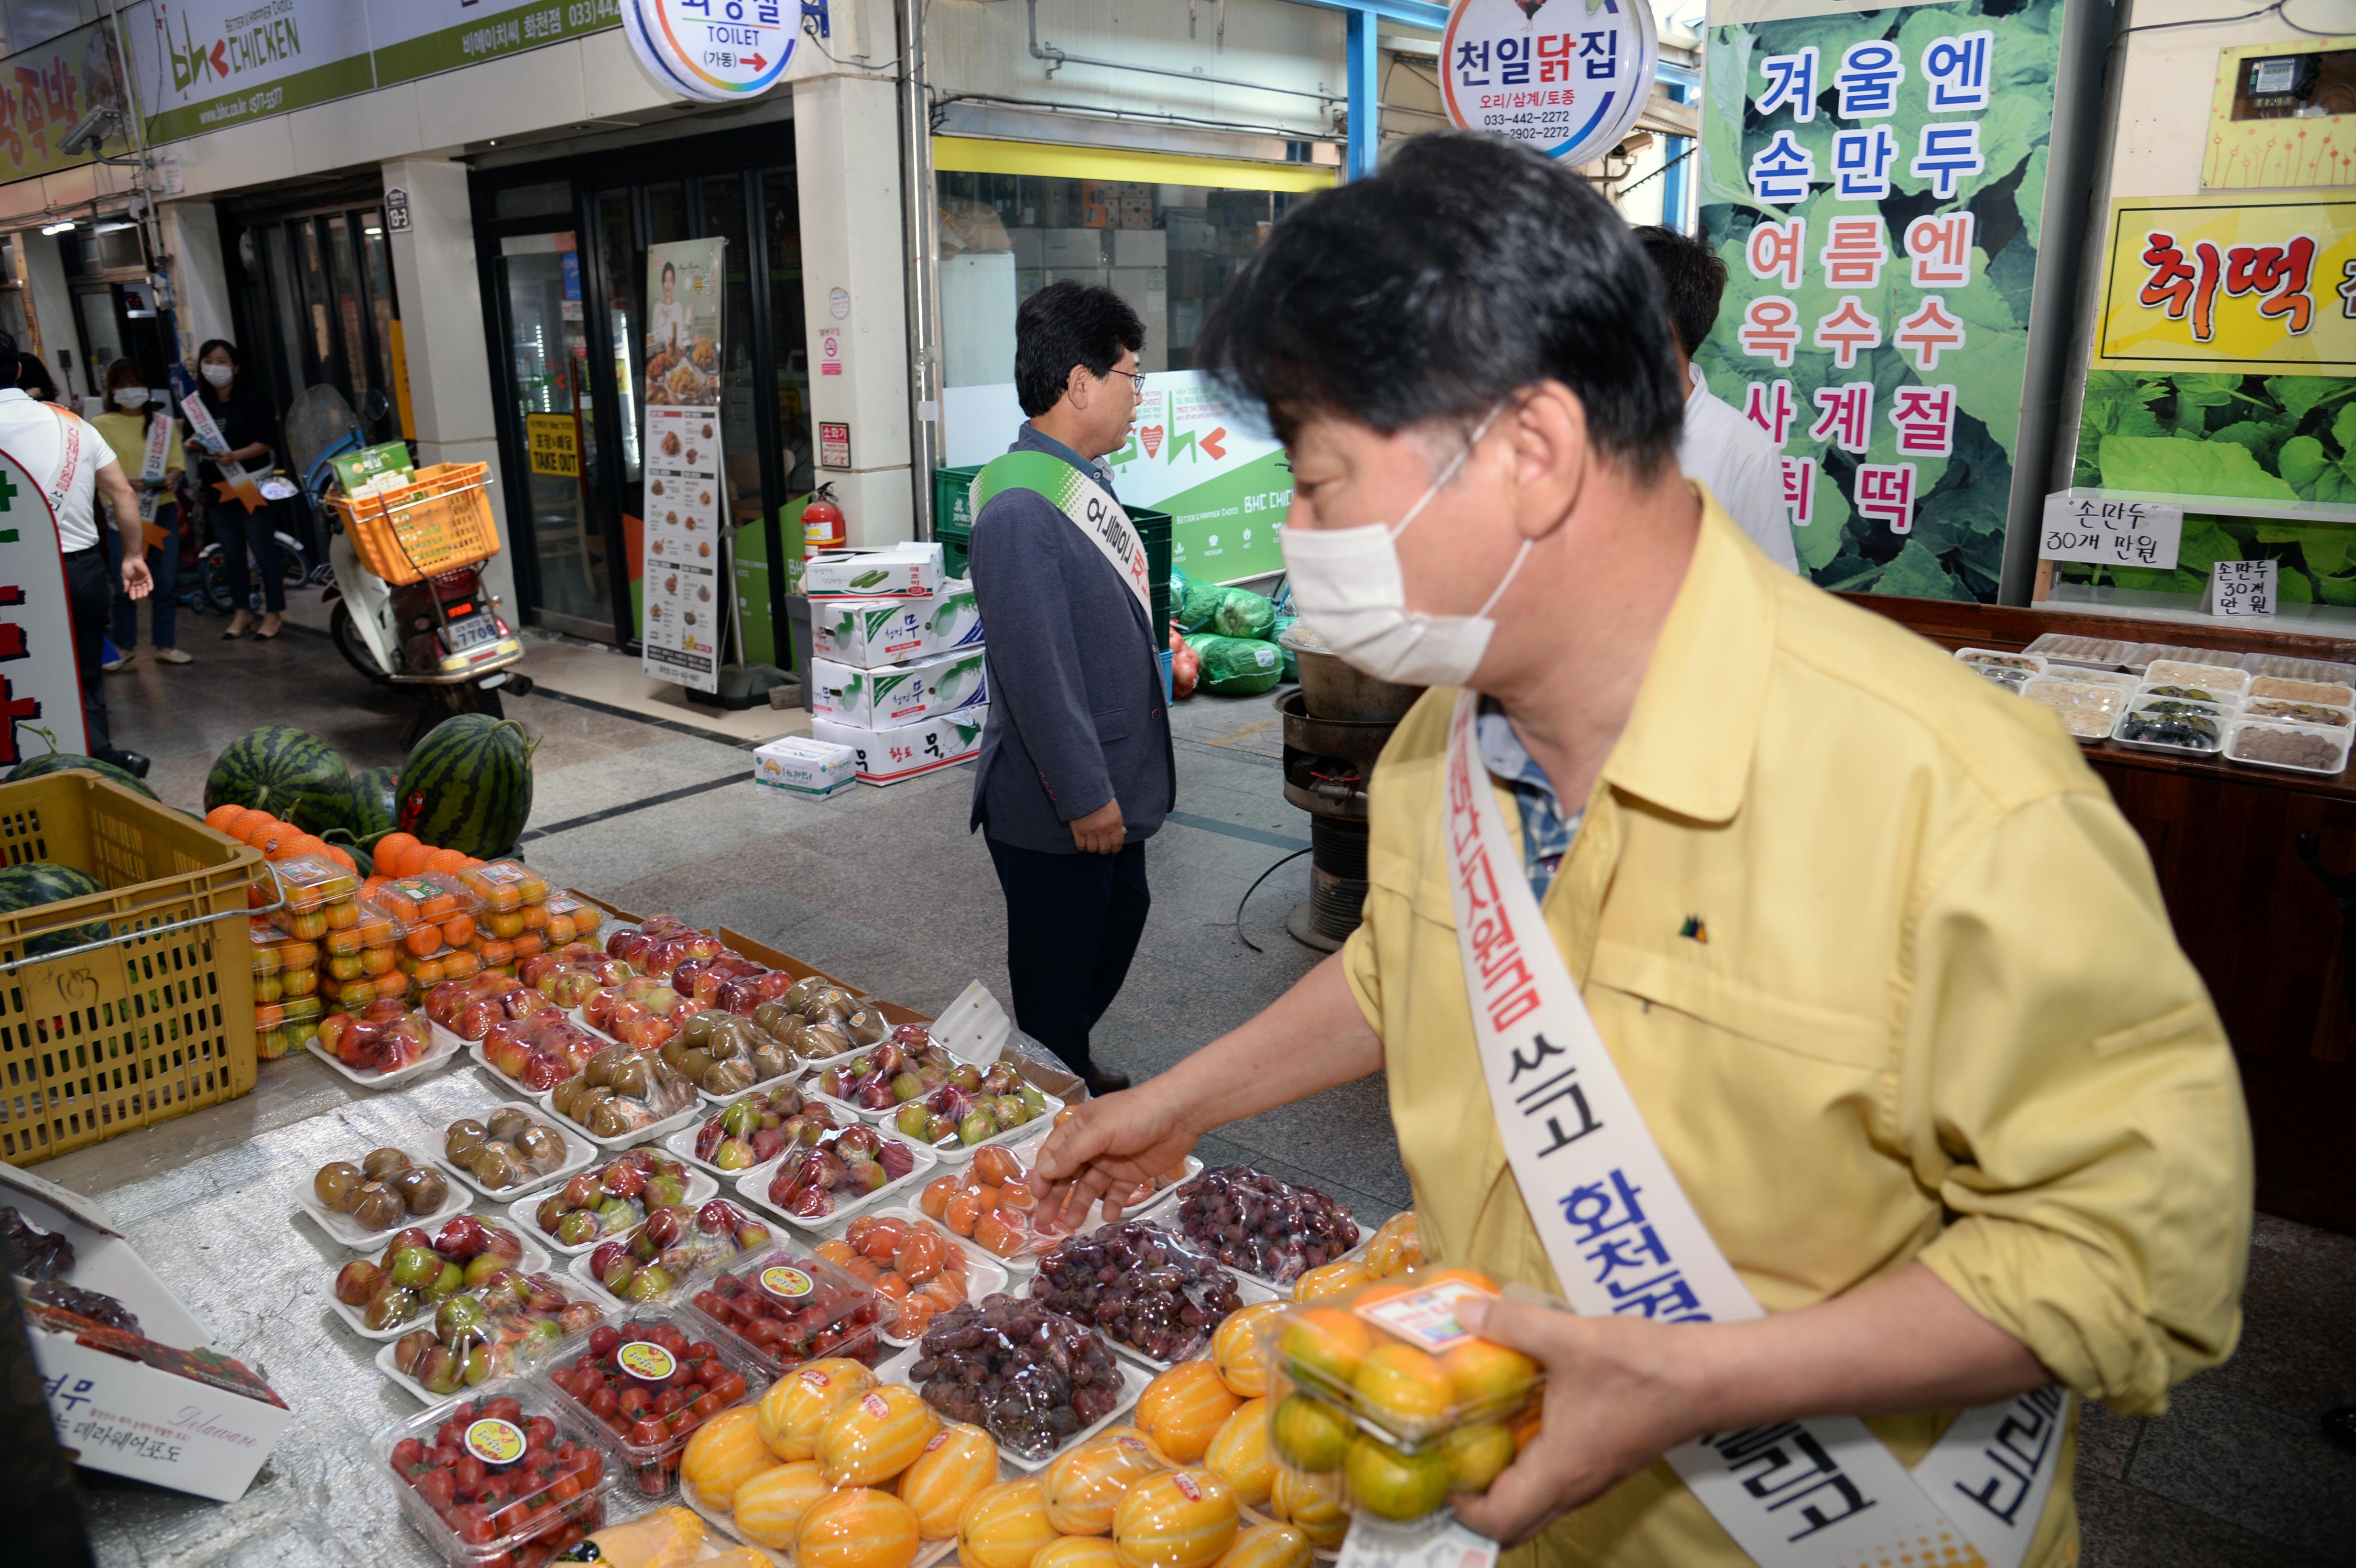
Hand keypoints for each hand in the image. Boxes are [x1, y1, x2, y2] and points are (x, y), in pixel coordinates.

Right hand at [120, 556, 151, 600]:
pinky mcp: (148, 576)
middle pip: (139, 590)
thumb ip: (126, 584)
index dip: (132, 594)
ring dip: (145, 591)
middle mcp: (138, 582)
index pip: (132, 590)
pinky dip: (150, 586)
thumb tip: (125, 591)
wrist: (132, 560)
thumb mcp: (124, 577)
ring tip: (144, 594)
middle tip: (139, 596)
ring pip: (145, 587)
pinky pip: (150, 583)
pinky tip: (150, 589)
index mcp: (131, 583)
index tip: (133, 598)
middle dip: (139, 593)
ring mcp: (143, 580)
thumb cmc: (126, 568)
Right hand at [1033, 1084, 1199, 1232]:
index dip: (1043, 1174)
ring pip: (1090, 1187)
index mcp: (1079, 1129)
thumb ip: (1072, 1153)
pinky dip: (1112, 1205)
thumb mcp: (1099, 1132)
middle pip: (1068, 1174)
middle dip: (1056, 1196)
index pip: (1053, 1153)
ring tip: (1072, 1225)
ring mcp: (1112, 1161)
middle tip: (1045, 1221)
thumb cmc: (1135, 1116)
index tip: (1037, 1195)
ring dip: (1080, 1204)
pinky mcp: (1132, 1174)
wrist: (1180, 1114)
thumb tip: (1044, 1172)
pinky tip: (1108, 1217)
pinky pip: (1117, 1193)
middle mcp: (1092, 1146)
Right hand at [1069, 798, 1124, 853]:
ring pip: (1092, 848)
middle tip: (1102, 847)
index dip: (1115, 849)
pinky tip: (1084, 843)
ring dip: (1093, 848)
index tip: (1114, 849)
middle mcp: (1103, 829)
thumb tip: (1123, 833)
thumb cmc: (1101, 798)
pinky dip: (1083, 847)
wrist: (1084, 790)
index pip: (1117, 843)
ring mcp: (1090, 830)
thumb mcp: (1115, 809)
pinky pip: (1080, 845)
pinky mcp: (1078, 830)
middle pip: (1104, 848)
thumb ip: (1118, 822)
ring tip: (1093, 844)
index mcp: (1114, 823)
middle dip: (1104, 850)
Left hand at [1446, 1295, 1696, 1546]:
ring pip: (1536, 1505)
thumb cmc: (1642, 1367)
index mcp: (1560, 1471)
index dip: (1460, 1509)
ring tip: (1469, 1444)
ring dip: (1501, 1486)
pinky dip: (1526, 1468)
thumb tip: (1462, 1310)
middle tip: (1445, 1465)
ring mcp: (1591, 1477)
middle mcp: (1574, 1486)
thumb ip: (1512, 1324)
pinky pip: (1554, 1483)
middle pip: (1514, 1524)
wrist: (1706, 1378)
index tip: (1435, 1473)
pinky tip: (1513, 1424)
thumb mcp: (1568, 1337)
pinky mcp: (1603, 1461)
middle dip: (1475, 1507)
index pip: (1498, 1521)